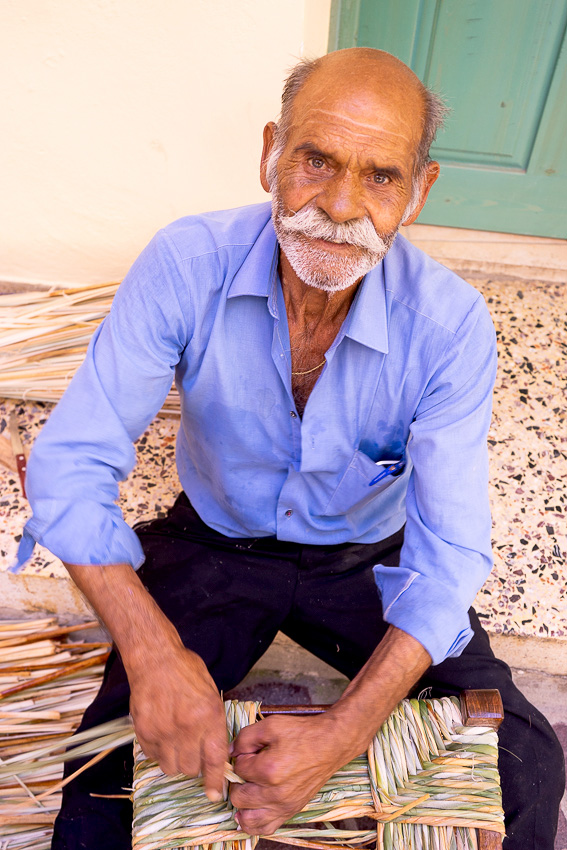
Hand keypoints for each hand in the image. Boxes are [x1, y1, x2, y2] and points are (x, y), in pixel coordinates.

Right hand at [127, 644, 227, 801]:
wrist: (155, 659)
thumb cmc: (186, 671)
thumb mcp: (211, 693)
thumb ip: (213, 723)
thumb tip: (217, 752)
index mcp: (208, 717)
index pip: (214, 759)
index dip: (215, 781)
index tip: (215, 795)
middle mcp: (186, 729)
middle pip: (191, 769)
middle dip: (194, 764)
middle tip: (192, 749)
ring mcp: (163, 732)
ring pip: (170, 767)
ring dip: (175, 760)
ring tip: (175, 741)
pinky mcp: (143, 733)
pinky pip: (152, 757)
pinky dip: (158, 751)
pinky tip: (161, 733)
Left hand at [230, 713, 348, 834]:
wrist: (330, 744)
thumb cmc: (302, 733)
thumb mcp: (271, 725)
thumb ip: (246, 737)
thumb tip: (231, 751)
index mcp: (269, 770)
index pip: (238, 769)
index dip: (240, 757)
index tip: (251, 752)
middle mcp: (275, 793)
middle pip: (238, 796)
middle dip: (238, 781)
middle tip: (248, 769)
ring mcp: (284, 806)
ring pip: (247, 819)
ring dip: (243, 804)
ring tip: (247, 789)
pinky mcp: (291, 811)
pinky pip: (265, 828)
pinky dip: (254, 822)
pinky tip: (252, 810)